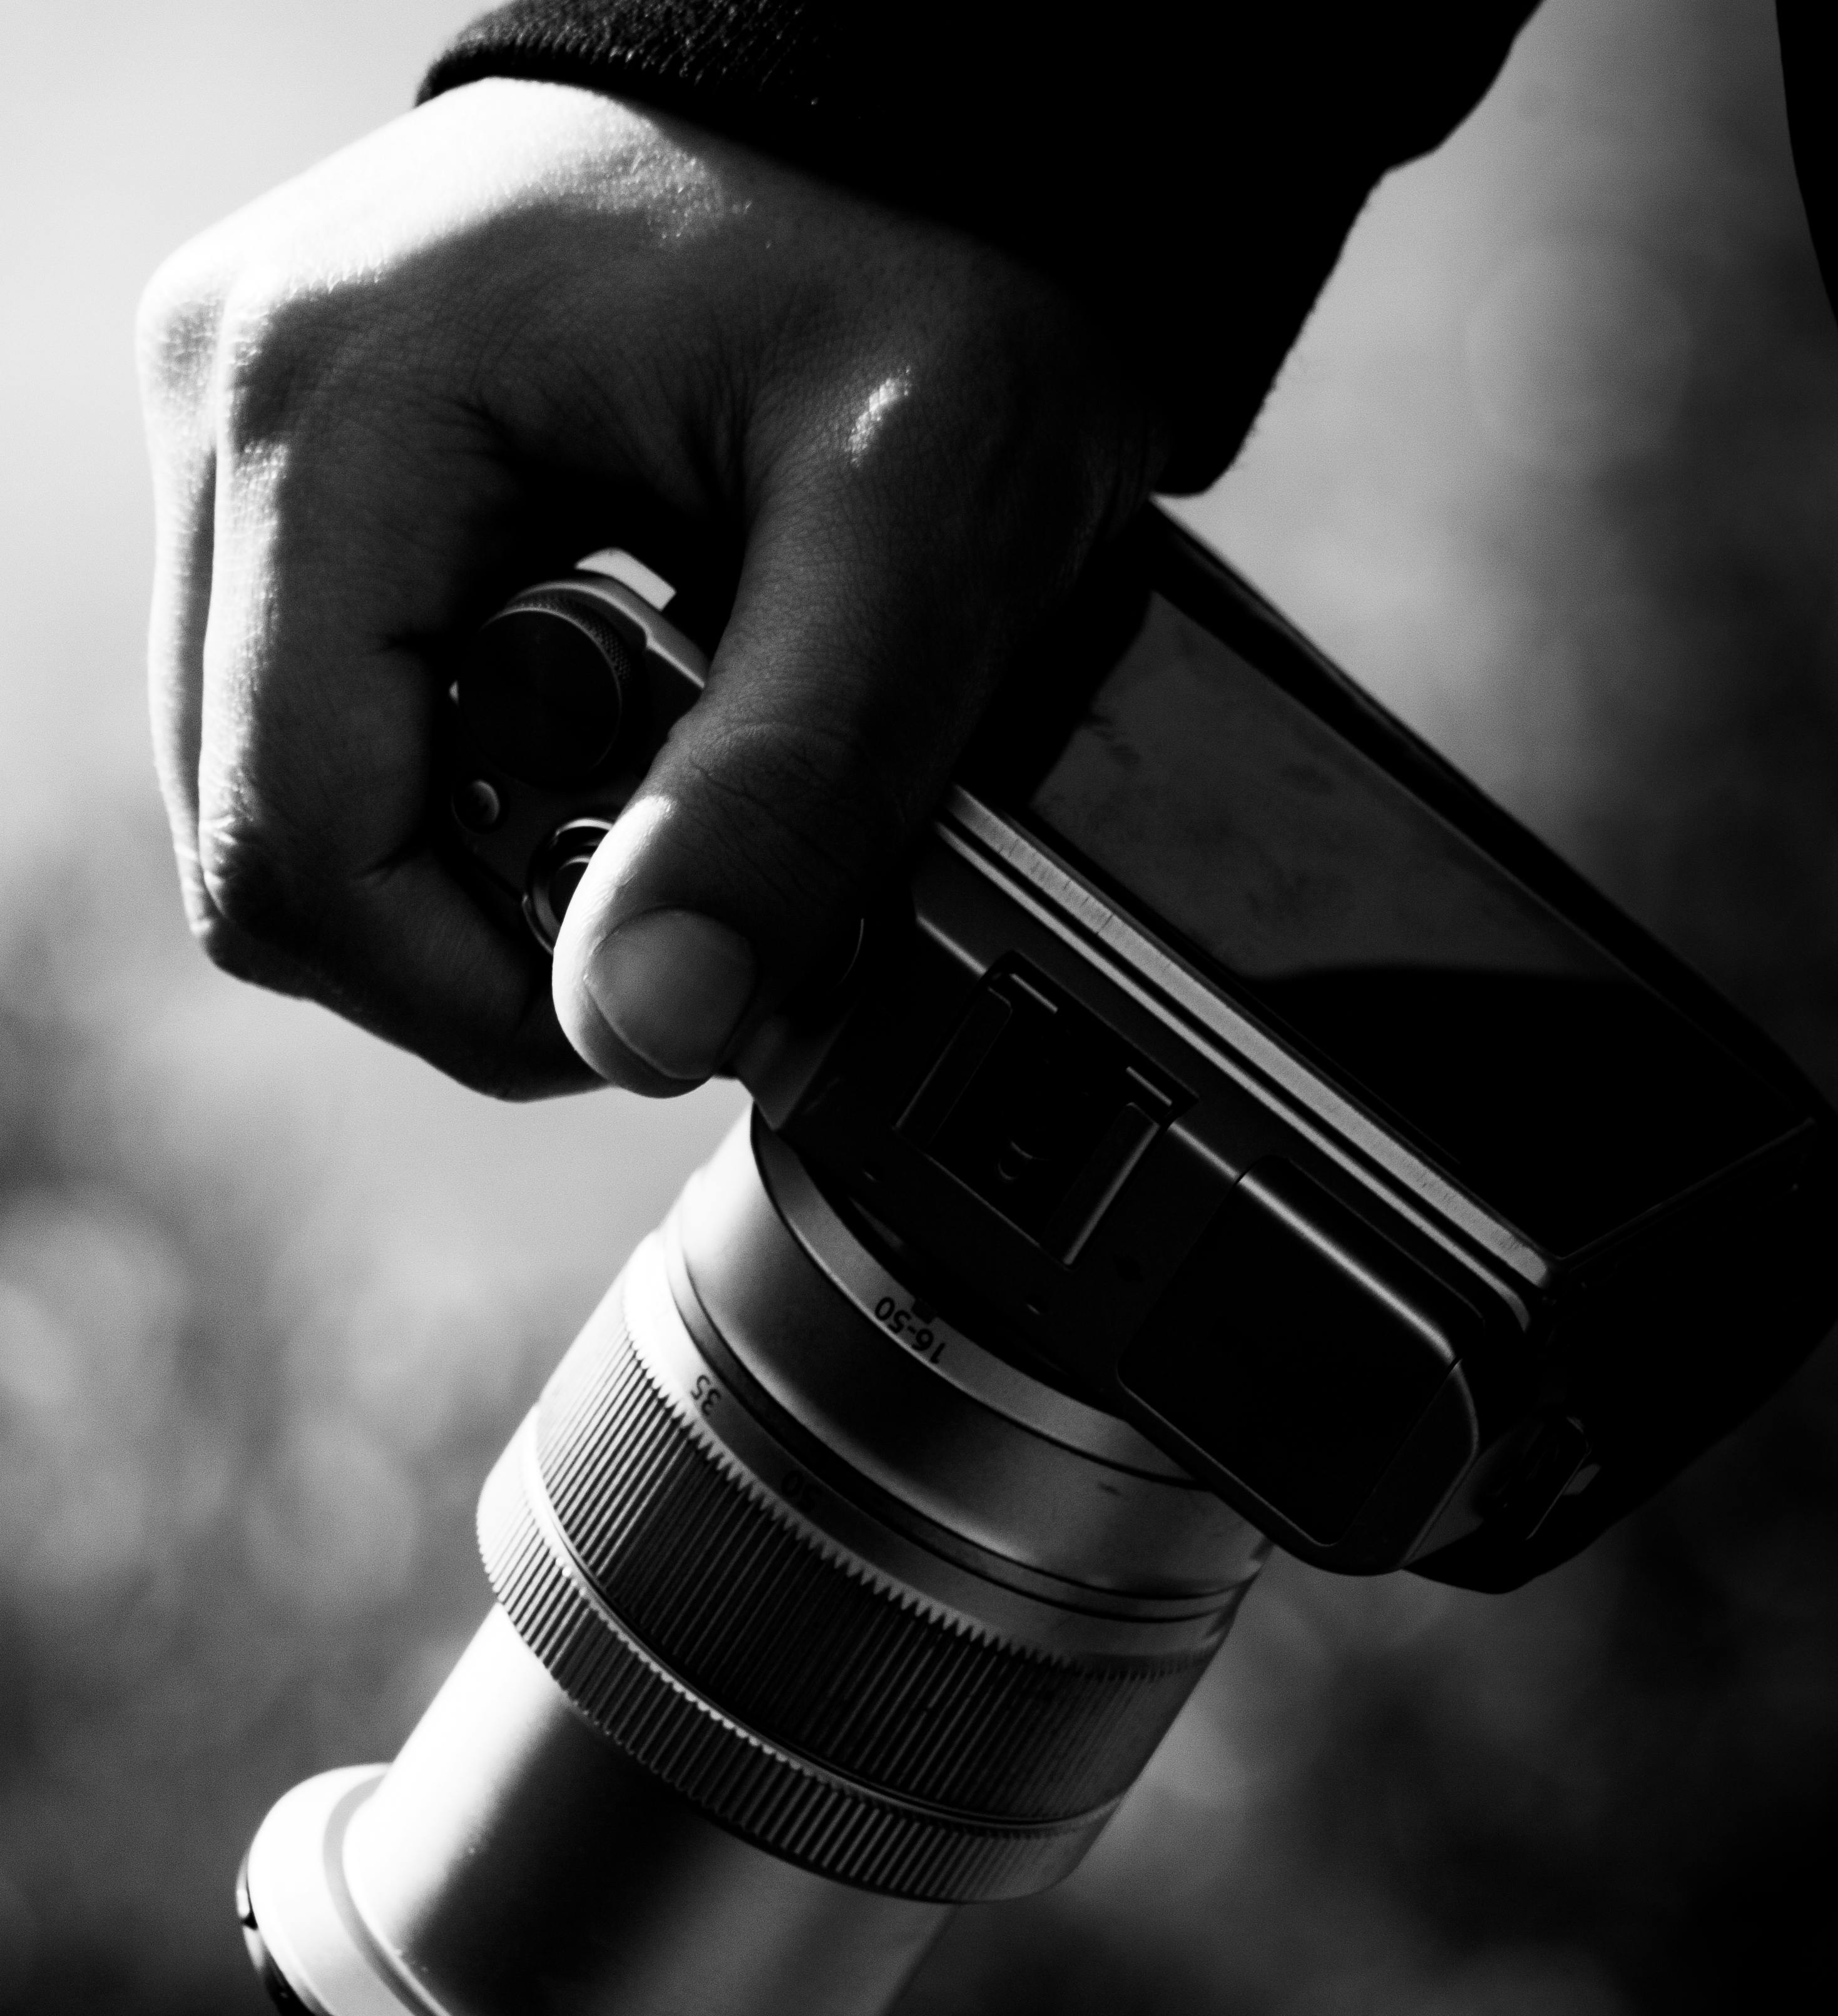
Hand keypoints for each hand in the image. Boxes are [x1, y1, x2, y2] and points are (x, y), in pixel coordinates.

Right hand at [138, 78, 1165, 1097]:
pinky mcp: (298, 447)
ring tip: (653, 783)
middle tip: (677, 892)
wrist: (923, 95)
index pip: (294, 847)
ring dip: (466, 856)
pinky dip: (458, 768)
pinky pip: (320, 701)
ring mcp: (241, 417)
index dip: (469, 996)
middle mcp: (229, 399)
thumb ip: (781, 795)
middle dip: (470, 933)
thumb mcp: (911, 537)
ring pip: (279, 790)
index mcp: (332, 412)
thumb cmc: (934, 255)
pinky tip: (601, 714)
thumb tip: (643, 1028)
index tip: (654, 1002)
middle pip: (261, 843)